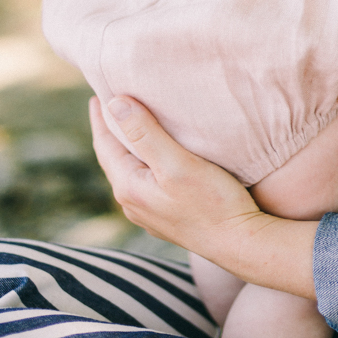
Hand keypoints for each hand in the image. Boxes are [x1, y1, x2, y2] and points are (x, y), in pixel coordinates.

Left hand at [89, 96, 317, 298]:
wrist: (240, 244)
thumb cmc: (212, 202)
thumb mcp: (177, 163)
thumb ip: (145, 133)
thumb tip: (114, 104)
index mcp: (129, 187)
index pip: (105, 144)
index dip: (100, 117)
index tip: (96, 94)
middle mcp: (133, 203)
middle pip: (114, 158)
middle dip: (111, 131)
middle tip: (110, 104)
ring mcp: (149, 213)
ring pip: (129, 171)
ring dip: (127, 147)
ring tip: (131, 127)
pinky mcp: (167, 217)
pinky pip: (145, 181)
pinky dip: (143, 162)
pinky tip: (155, 159)